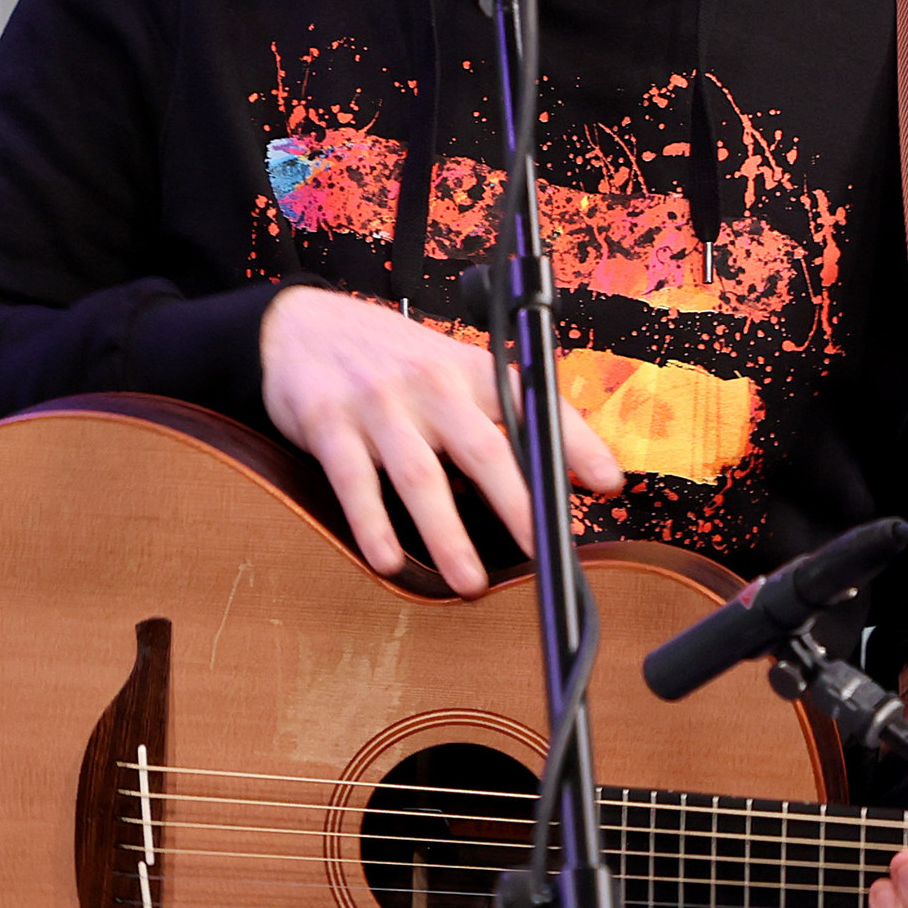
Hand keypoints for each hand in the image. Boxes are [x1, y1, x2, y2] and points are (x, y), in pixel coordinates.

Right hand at [258, 285, 623, 597]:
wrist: (298, 324)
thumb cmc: (390, 359)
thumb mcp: (449, 368)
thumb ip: (501, 414)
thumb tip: (566, 471)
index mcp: (468, 370)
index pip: (534, 406)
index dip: (575, 443)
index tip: (608, 484)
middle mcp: (429, 384)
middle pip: (481, 449)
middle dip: (517, 504)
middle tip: (543, 550)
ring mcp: (378, 404)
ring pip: (420, 476)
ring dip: (446, 534)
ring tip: (470, 583)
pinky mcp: (329, 424)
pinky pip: (354, 482)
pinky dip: (372, 524)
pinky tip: (387, 561)